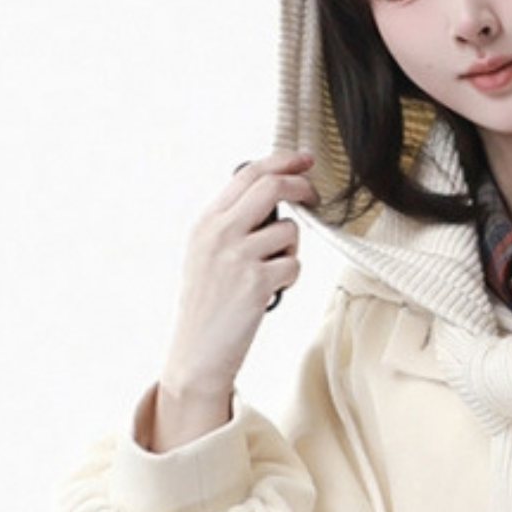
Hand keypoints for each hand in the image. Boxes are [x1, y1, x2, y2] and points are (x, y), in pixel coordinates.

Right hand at [149, 151, 311, 446]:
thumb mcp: (206, 252)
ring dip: (291, 249)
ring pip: (289, 230)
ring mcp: (237, 257)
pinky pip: (294, 266)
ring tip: (272, 270)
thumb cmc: (208, 303)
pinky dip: (290, 278)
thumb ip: (232, 222)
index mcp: (206, 221)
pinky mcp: (256, 283)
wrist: (197, 351)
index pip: (248, 174)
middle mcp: (219, 233)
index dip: (282, 161)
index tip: (303, 159)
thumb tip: (274, 194)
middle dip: (302, 186)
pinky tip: (271, 291)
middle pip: (272, 187)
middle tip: (314, 195)